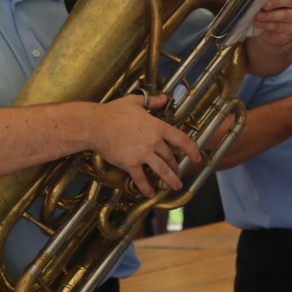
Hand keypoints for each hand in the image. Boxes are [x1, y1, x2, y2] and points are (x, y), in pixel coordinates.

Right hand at [88, 94, 202, 196]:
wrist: (94, 125)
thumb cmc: (113, 112)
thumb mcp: (135, 102)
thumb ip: (152, 102)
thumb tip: (163, 98)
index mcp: (157, 127)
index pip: (181, 139)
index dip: (192, 149)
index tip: (197, 157)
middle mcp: (153, 141)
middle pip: (170, 157)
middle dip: (176, 166)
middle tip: (178, 172)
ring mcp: (142, 154)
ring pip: (161, 170)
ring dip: (170, 179)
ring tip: (175, 186)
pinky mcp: (129, 163)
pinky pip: (140, 178)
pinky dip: (146, 187)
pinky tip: (150, 193)